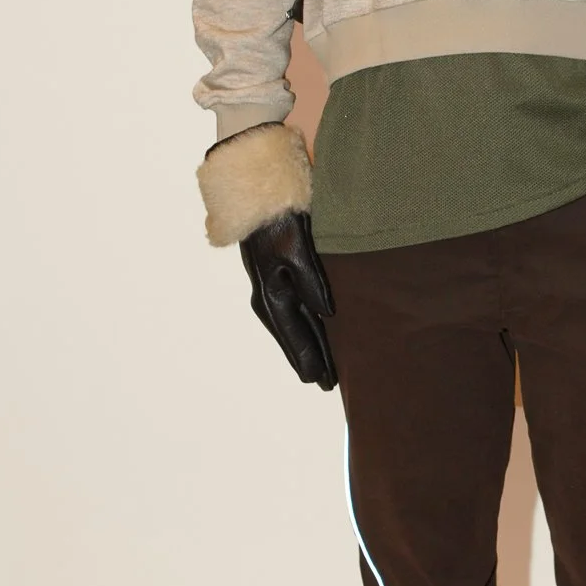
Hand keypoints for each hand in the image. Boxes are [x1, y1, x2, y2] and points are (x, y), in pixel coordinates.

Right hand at [239, 208, 337, 389]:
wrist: (257, 201)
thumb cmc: (278, 221)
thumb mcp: (297, 249)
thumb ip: (312, 282)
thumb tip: (327, 315)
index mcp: (271, 295)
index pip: (295, 335)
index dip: (309, 359)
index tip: (322, 381)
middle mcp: (268, 298)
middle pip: (294, 336)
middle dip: (310, 359)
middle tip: (328, 384)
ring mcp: (271, 290)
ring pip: (294, 327)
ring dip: (309, 346)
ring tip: (322, 368)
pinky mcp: (276, 280)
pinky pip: (293, 314)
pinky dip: (304, 329)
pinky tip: (314, 334)